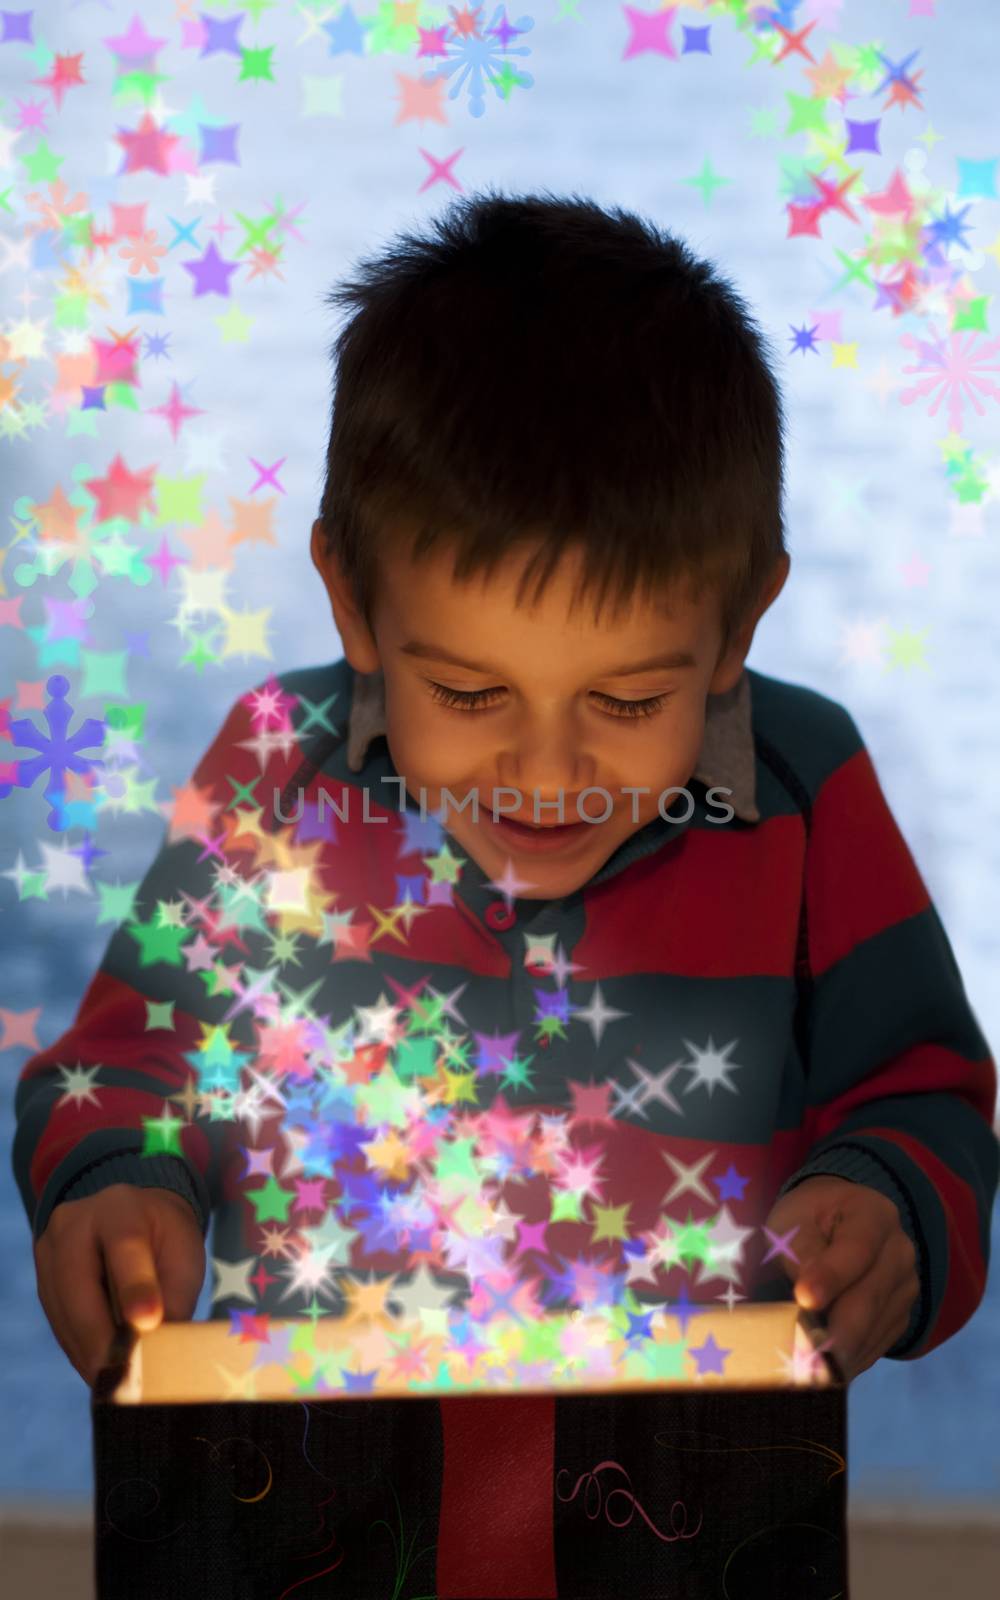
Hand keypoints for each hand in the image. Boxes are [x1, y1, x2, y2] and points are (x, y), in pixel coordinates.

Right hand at [33, 1183, 205, 1388]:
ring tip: (118, 1383)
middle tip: (125, 1378)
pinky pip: (58, 1322)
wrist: (130, 1217)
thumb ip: (175, 1294)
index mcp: (120, 1207)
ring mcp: (50, 1250)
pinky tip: (101, 1370)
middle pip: (80, 1285)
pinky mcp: (42, 1278)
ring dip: (89, 1353)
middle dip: (102, 1338)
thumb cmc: (163, 1238)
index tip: (148, 1325)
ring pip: (64, 1311)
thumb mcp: (183, 1253)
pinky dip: (81, 1350)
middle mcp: (75, 1223)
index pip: (125, 1248)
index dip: (135, 1289)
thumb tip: (165, 1349)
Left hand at [761, 1174, 919, 1381]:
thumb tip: (807, 1298)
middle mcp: (899, 1252)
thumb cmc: (807, 1221)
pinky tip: (822, 1371)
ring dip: (840, 1353)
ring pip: (872, 1328)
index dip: (831, 1275)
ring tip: (805, 1373)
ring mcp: (904, 1288)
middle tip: (804, 1358)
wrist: (836, 1224)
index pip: (856, 1249)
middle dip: (836, 1332)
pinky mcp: (899, 1317)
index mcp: (873, 1215)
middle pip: (869, 1297)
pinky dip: (848, 1359)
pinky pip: (875, 1344)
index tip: (804, 1298)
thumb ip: (800, 1253)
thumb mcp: (794, 1222)